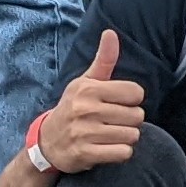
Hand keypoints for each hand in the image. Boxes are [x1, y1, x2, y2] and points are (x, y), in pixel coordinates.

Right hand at [38, 29, 146, 174]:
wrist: (47, 143)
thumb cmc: (73, 107)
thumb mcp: (85, 82)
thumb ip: (103, 60)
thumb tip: (111, 32)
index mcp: (89, 89)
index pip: (136, 93)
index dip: (132, 100)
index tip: (118, 103)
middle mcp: (86, 109)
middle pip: (137, 116)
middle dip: (130, 121)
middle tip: (113, 121)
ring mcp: (84, 133)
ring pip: (132, 135)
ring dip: (126, 137)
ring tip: (109, 134)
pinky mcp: (85, 154)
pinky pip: (124, 153)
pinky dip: (120, 153)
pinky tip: (107, 148)